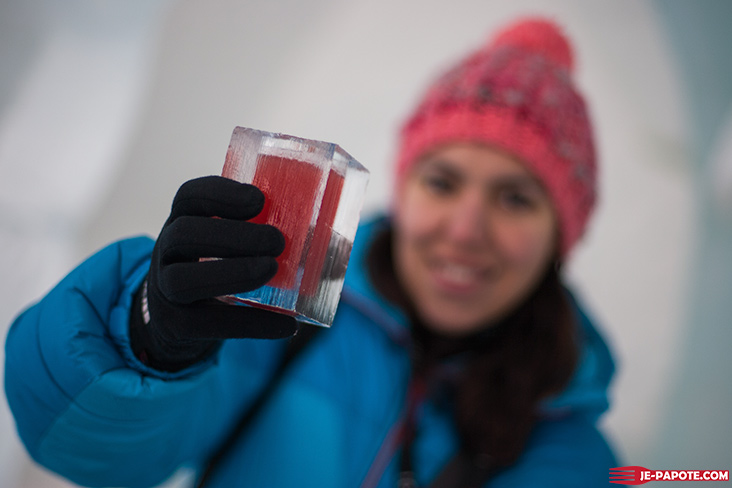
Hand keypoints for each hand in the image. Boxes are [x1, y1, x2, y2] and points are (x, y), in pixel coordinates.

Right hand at [130, 176, 298, 370]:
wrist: (176, 317)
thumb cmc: (218, 266)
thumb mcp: (231, 243)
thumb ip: (272, 234)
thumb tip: (338, 243)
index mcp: (183, 220)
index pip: (190, 196)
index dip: (221, 194)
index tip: (259, 199)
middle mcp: (166, 251)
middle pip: (184, 234)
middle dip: (233, 236)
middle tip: (278, 241)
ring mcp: (166, 289)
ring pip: (184, 280)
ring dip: (233, 273)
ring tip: (271, 270)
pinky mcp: (178, 326)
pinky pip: (210, 326)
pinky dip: (252, 325)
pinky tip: (287, 325)